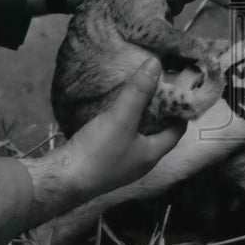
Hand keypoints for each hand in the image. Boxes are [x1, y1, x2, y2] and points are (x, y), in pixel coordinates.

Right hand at [22, 58, 185, 225]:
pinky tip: (114, 112)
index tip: (180, 90)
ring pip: (138, 135)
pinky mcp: (104, 161)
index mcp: (152, 154)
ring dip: (140, 117)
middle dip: (160, 112)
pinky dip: (123, 124)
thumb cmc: (99, 153)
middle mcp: (140, 161)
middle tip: (159, 86)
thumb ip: (139, 92)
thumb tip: (156, 64)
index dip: (181, 111)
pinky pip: (120, 139)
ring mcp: (121, 163)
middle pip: (158, 133)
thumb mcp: (122, 118)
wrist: (63, 179)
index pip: (176, 131)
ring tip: (138, 93)